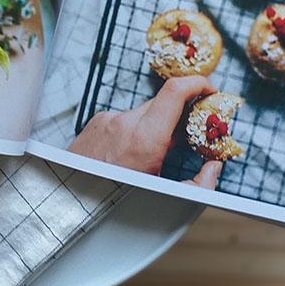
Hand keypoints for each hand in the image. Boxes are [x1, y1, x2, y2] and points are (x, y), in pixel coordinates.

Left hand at [69, 75, 222, 188]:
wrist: (69, 200)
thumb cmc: (115, 201)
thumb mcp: (162, 198)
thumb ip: (197, 185)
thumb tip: (215, 168)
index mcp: (145, 139)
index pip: (175, 91)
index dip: (197, 84)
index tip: (210, 90)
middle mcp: (124, 123)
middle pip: (163, 102)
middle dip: (180, 113)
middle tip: (191, 130)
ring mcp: (107, 120)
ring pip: (143, 112)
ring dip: (154, 126)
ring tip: (153, 152)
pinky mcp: (96, 122)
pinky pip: (123, 119)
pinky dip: (134, 130)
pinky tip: (130, 153)